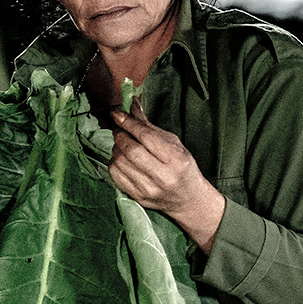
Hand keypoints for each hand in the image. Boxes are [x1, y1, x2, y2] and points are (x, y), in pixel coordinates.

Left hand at [106, 100, 226, 253]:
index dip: (129, 123)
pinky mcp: (137, 197)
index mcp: (175, 159)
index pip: (146, 137)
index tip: (118, 114)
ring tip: (123, 145)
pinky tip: (122, 159)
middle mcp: (162, 177)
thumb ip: (150, 126)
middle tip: (120, 129)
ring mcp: (148, 189)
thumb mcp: (173, 143)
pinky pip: (115, 176)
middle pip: (130, 150)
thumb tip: (131, 104)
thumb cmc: (182, 167)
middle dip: (120, 135)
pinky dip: (114, 163)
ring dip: (116, 148)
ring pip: (120, 162)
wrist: (188, 199)